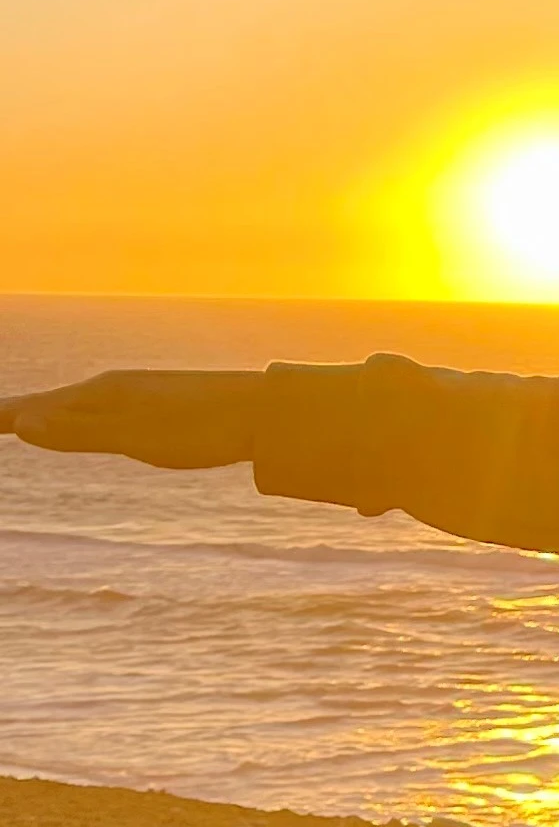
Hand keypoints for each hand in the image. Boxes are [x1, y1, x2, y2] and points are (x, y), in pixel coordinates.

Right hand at [0, 366, 268, 466]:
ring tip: (15, 420)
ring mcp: (132, 397)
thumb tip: (23, 424)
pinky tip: (82, 422)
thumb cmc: (201, 427)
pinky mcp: (152, 408)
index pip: (32, 408)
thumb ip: (81, 433)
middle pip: (46, 404)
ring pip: (71, 406)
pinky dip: (70, 416)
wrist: (264, 412)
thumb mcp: (136, 437)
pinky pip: (96, 412)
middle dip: (12, 414)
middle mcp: (110, 390)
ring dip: (38, 413)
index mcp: (100, 396)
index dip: (2, 416)